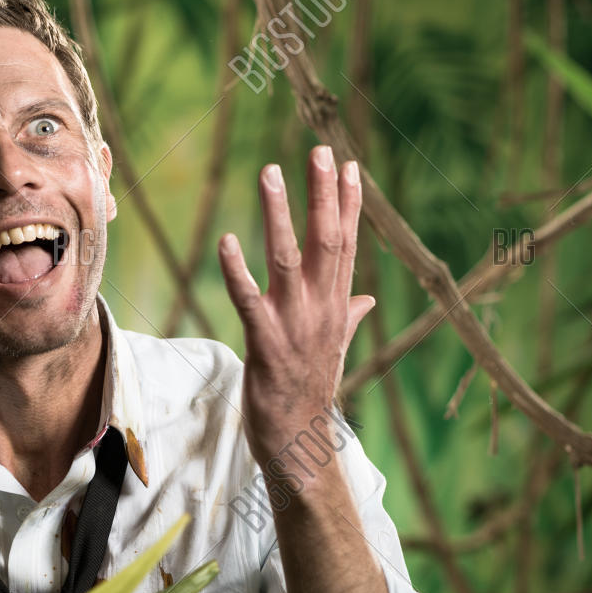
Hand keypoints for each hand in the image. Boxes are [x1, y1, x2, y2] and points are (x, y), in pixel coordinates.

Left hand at [217, 145, 373, 465]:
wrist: (300, 442)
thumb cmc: (312, 392)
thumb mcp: (337, 349)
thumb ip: (350, 317)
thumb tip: (366, 299)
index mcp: (337, 306)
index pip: (347, 244)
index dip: (348, 204)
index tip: (348, 165)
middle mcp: (321, 309)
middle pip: (327, 242)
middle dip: (323, 195)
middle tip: (319, 150)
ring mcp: (295, 326)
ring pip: (288, 260)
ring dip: (279, 215)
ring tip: (270, 173)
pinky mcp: (266, 344)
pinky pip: (249, 301)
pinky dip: (236, 271)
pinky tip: (226, 240)